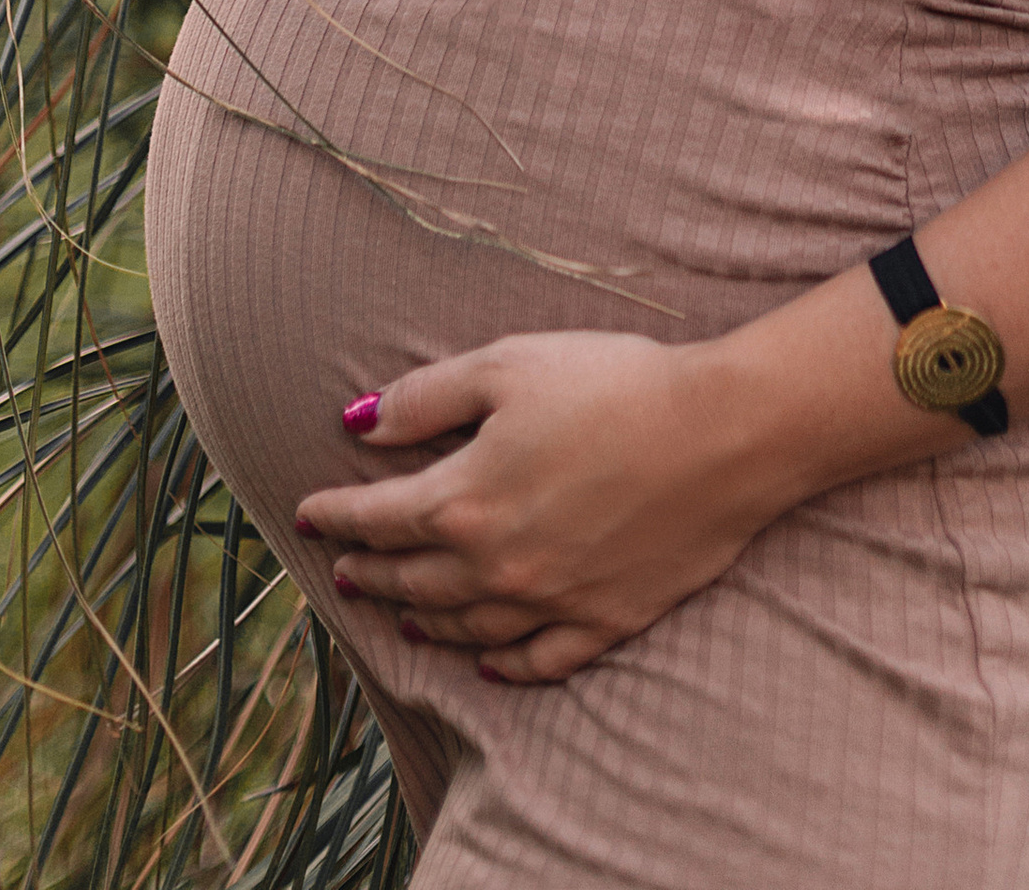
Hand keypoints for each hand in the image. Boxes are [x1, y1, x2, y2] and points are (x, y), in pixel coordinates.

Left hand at [294, 329, 771, 682]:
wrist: (723, 433)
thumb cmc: (616, 384)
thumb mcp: (511, 364)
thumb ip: (428, 398)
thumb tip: (363, 425)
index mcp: (463, 500)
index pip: (375, 518)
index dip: (334, 514)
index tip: (305, 513)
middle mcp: (494, 567)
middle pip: (411, 579)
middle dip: (369, 571)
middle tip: (343, 570)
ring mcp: (549, 603)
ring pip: (465, 626)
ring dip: (422, 619)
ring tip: (401, 612)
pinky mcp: (603, 621)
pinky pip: (537, 660)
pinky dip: (504, 664)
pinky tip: (489, 661)